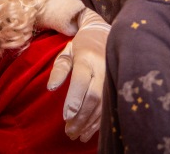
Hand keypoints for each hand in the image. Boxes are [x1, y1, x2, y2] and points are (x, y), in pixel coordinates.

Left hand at [47, 8, 108, 141]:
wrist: (106, 34)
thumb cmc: (82, 45)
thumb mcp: (67, 52)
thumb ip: (59, 69)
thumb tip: (51, 88)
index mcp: (87, 58)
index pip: (81, 81)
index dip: (74, 100)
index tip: (66, 117)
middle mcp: (102, 68)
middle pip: (93, 97)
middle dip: (81, 117)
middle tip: (69, 132)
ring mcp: (112, 77)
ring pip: (102, 105)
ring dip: (89, 123)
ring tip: (77, 135)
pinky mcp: (117, 84)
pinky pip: (109, 106)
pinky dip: (99, 121)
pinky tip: (88, 131)